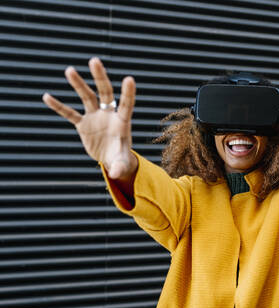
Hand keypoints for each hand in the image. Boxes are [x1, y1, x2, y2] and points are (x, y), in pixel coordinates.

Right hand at [42, 57, 136, 179]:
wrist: (111, 158)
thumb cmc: (120, 157)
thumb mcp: (121, 162)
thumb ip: (120, 166)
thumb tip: (116, 174)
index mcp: (123, 121)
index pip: (127, 104)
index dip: (128, 93)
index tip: (129, 78)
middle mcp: (109, 115)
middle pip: (105, 92)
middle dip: (100, 77)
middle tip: (94, 61)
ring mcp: (95, 117)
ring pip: (87, 97)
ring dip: (78, 84)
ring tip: (69, 70)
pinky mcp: (83, 124)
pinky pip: (70, 114)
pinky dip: (59, 107)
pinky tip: (47, 96)